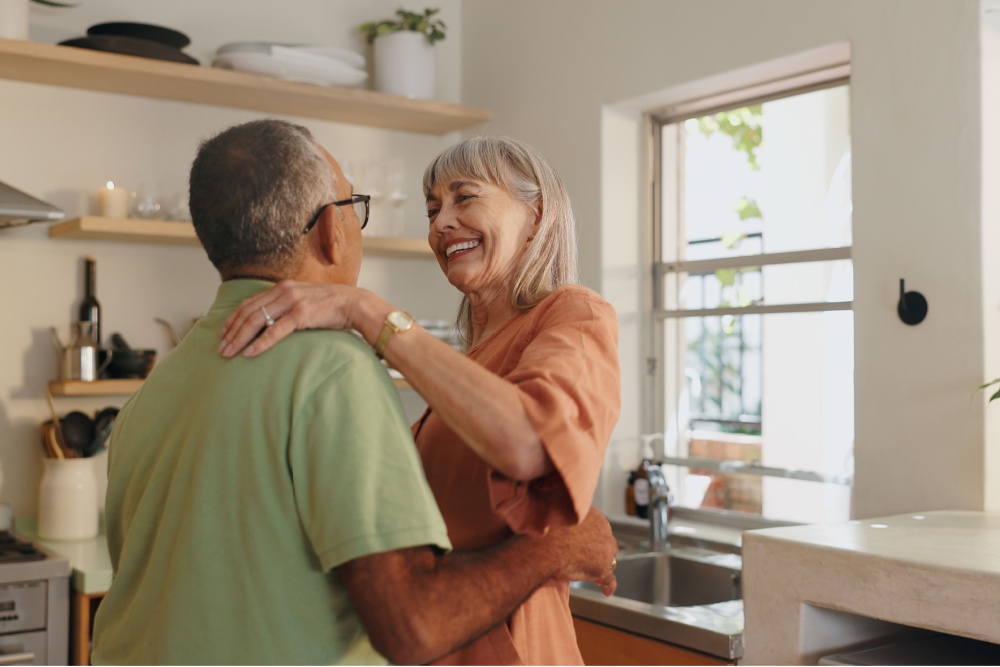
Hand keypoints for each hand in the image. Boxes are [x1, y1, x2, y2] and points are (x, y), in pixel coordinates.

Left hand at [219, 280, 362, 356]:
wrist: (354, 304)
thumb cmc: (331, 306)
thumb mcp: (305, 299)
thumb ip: (287, 305)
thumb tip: (272, 321)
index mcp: (282, 287)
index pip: (250, 303)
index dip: (234, 320)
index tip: (224, 334)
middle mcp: (284, 291)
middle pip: (248, 312)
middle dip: (232, 332)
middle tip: (220, 348)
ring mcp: (292, 301)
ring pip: (256, 320)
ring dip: (240, 338)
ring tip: (229, 353)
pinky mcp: (301, 314)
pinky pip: (275, 330)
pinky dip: (260, 343)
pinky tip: (250, 353)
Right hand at [547, 508, 617, 595]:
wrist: (547, 547)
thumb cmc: (548, 533)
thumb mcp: (562, 520)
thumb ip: (570, 523)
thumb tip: (562, 530)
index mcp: (595, 517)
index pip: (601, 529)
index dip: (595, 539)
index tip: (588, 545)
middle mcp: (604, 531)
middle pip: (608, 544)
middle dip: (602, 552)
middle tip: (592, 560)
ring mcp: (605, 551)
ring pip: (610, 561)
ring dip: (604, 567)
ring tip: (597, 577)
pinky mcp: (602, 569)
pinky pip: (609, 579)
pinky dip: (608, 586)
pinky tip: (606, 591)